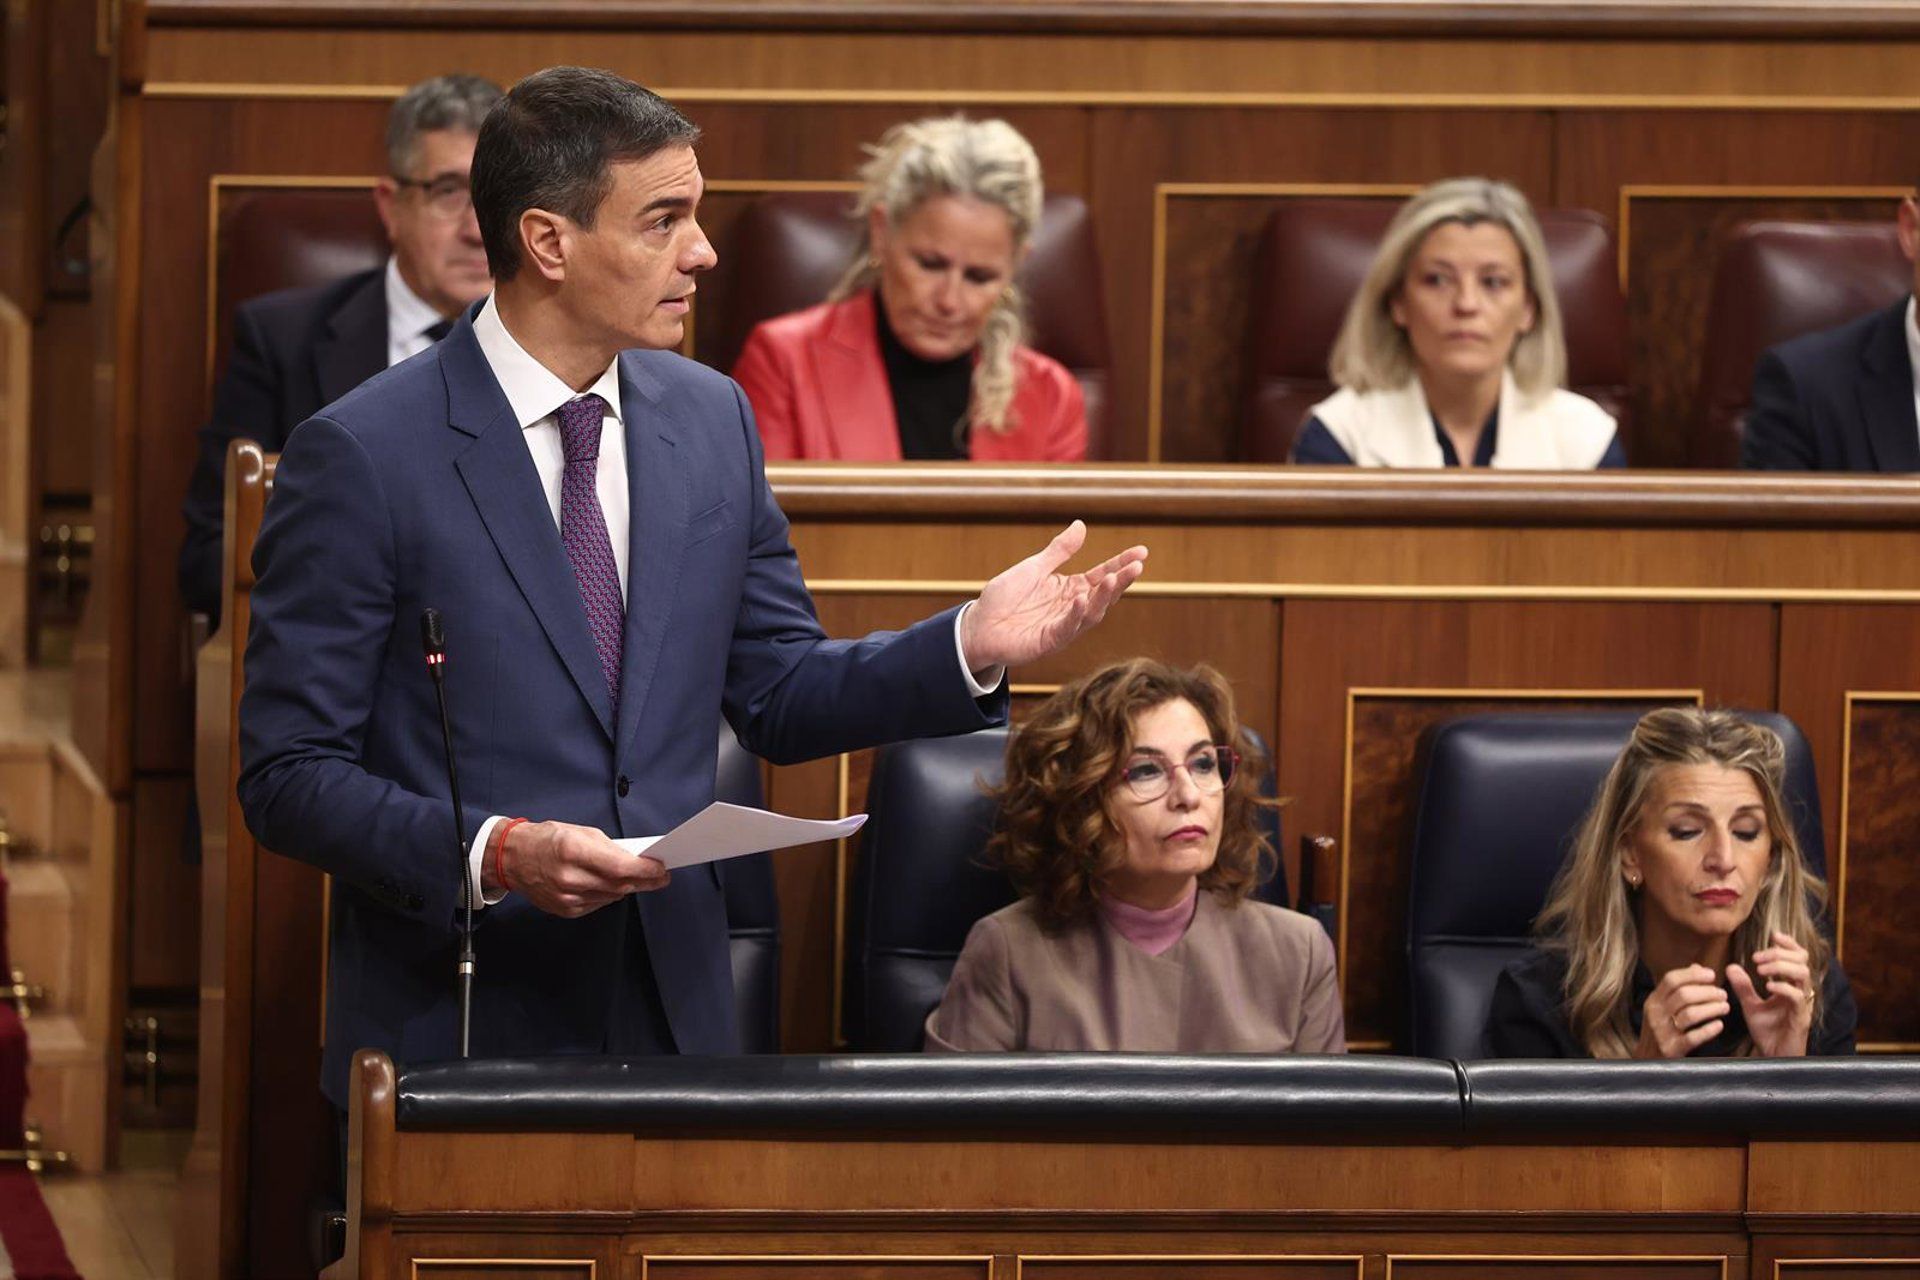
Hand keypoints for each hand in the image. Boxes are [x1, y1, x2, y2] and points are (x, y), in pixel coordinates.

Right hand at [495, 819, 669, 917]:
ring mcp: (566, 898)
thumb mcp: (581, 832)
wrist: (513, 858)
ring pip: (611, 897)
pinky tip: (613, 886)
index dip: (646, 870)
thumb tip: (635, 861)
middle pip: (619, 885)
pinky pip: (598, 904)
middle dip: (644, 880)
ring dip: (628, 888)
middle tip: (660, 876)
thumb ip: (609, 848)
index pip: (620, 867)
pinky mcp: (565, 910)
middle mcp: (569, 878)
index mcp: (573, 852)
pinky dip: (608, 895)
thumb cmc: (547, 839)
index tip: (661, 869)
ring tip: (641, 879)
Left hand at [959, 521, 1147, 671]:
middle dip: (1121, 580)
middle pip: (1102, 594)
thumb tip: (1081, 525)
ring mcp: (1062, 626)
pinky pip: (1066, 628)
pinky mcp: (1048, 642)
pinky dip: (1075, 615)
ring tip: (1116, 578)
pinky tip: (1082, 599)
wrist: (978, 625)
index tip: (1142, 551)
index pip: (1102, 575)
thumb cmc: (1003, 598)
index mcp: (1069, 589)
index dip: (1121, 564)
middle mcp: (1071, 609)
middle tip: (1138, 565)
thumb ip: (1059, 551)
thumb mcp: (1033, 568)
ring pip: (1091, 613)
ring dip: (1103, 597)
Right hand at [1633, 963, 1729, 1058]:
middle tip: (1723, 994)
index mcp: (1653, 1000)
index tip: (1712, 975)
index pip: (1671, 979)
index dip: (1694, 975)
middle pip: (1683, 995)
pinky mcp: (1672, 1050)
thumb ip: (1678, 988)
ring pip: (1690, 1014)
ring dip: (1712, 1008)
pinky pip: (1693, 1037)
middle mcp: (1655, 1014)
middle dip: (1708, 992)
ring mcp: (1662, 1032)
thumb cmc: (1661, 1032)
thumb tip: (1698, 967)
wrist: (1646, 1065)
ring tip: (1725, 1007)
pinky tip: (1719, 1025)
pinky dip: (1709, 1030)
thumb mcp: (1662, 1008)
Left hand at [1728, 930, 1813, 1057]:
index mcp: (1792, 986)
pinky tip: (1768, 986)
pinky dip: (1784, 987)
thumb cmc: (1767, 1032)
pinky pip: (1799, 997)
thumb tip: (1731, 966)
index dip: (1789, 944)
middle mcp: (1801, 992)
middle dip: (1779, 953)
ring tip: (1760, 969)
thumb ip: (1743, 987)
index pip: (1798, 958)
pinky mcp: (1801, 1019)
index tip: (1773, 936)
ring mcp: (1803, 1005)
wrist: (1773, 1058)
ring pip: (1803, 975)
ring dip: (1781, 967)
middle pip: (1803, 961)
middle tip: (1756, 957)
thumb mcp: (1751, 1005)